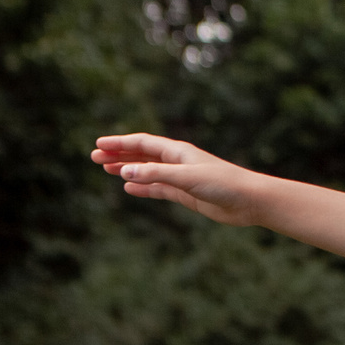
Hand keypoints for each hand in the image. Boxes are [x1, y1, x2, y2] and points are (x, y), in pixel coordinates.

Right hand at [91, 133, 261, 223]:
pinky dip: (143, 188)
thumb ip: (156, 175)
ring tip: (106, 170)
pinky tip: (128, 189)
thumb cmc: (224, 183)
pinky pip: (159, 189)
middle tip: (94, 158)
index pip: (143, 144)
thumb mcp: (186, 178)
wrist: (251, 201)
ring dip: (127, 170)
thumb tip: (124, 173)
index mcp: (178, 152)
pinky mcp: (187, 195)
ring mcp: (182, 178)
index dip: (120, 143)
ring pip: (148, 172)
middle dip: (118, 155)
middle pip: (142, 156)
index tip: (98, 145)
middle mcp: (178, 162)